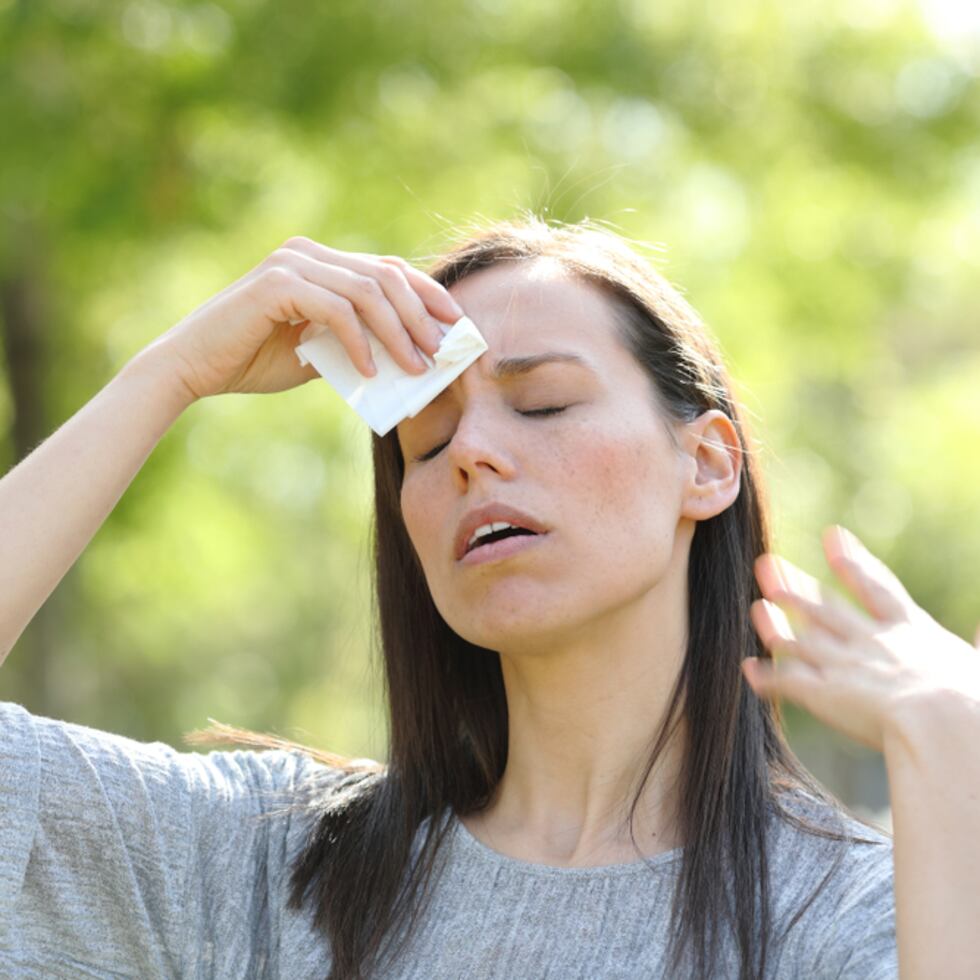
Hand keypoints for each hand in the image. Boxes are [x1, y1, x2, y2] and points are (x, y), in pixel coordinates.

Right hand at [132, 237, 463, 401]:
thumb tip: (407, 358)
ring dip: (398, 333)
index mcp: (321, 262)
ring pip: (367, 292)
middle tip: (443, 352)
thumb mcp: (317, 352)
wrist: (194, 368)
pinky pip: (336, 311)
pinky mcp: (277, 284)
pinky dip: (359, 343)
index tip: (457, 325)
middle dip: (422, 315)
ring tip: (416, 368)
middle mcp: (309, 253)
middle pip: (386, 276)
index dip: (428, 294)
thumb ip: (354, 344)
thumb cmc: (253, 361)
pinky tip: (369, 372)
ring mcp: (292, 264)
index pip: (388, 269)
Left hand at [744, 525, 979, 752]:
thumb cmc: (976, 700)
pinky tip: (750, 671)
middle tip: (767, 563)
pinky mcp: (825, 693)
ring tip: (756, 607)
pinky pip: (789, 683)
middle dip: (794, 585)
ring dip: (776, 624)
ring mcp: (844, 664)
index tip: (832, 535)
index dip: (853, 562)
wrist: (944, 720)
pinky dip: (768, 678)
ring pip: (801, 639)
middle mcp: (870, 641)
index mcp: (910, 630)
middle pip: (825, 608)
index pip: (877, 587)